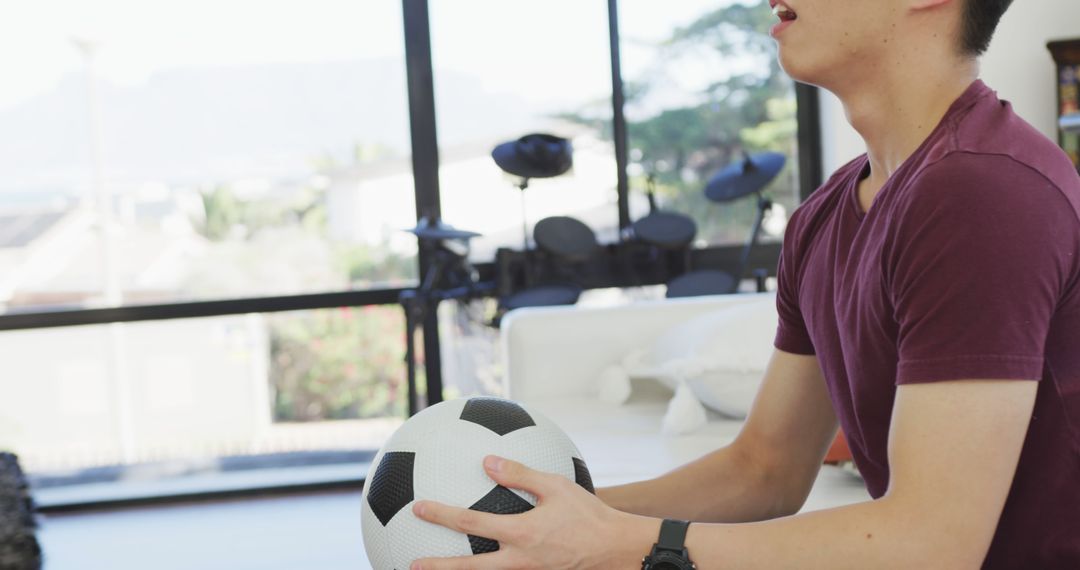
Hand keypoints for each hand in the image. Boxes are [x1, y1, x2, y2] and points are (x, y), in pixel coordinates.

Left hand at [411, 455, 654, 568]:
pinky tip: (480, 565)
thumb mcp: (556, 486)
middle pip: (469, 568)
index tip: (419, 508)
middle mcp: (519, 561)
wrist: (617, 549)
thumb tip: (487, 461)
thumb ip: (520, 475)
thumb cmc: (588, 514)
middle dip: (438, 568)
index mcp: (521, 534)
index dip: (442, 515)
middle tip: (410, 564)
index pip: (471, 523)